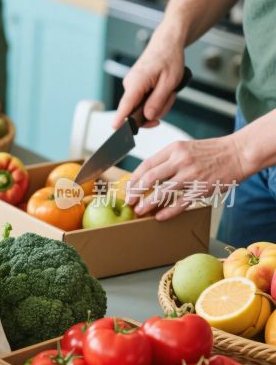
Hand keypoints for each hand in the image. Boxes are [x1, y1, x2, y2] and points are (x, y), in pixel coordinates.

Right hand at [112, 33, 185, 129]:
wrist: (167, 43)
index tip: (116, 130)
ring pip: (143, 107)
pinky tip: (164, 89)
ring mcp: (132, 86)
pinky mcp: (136, 86)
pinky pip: (144, 100)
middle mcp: (130, 85)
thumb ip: (158, 101)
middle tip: (170, 98)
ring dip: (159, 103)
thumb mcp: (169, 82)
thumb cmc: (169, 58)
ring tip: (169, 90)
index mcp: (136, 82)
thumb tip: (148, 116)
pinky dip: (156, 98)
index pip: (125, 106)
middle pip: (137, 111)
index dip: (121, 119)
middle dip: (155, 111)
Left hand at [127, 135, 245, 219]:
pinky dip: (168, 211)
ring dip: (147, 203)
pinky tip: (159, 217)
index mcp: (174, 149)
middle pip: (149, 178)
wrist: (238, 153)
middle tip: (128, 201)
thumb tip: (146, 176)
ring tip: (139, 211)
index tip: (127, 188)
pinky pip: (180, 203)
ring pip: (162, 192)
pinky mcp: (202, 188)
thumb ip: (167, 159)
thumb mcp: (185, 148)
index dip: (134, 179)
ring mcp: (191, 175)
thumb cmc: (210, 152)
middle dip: (135, 192)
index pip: (146, 165)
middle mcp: (180, 160)